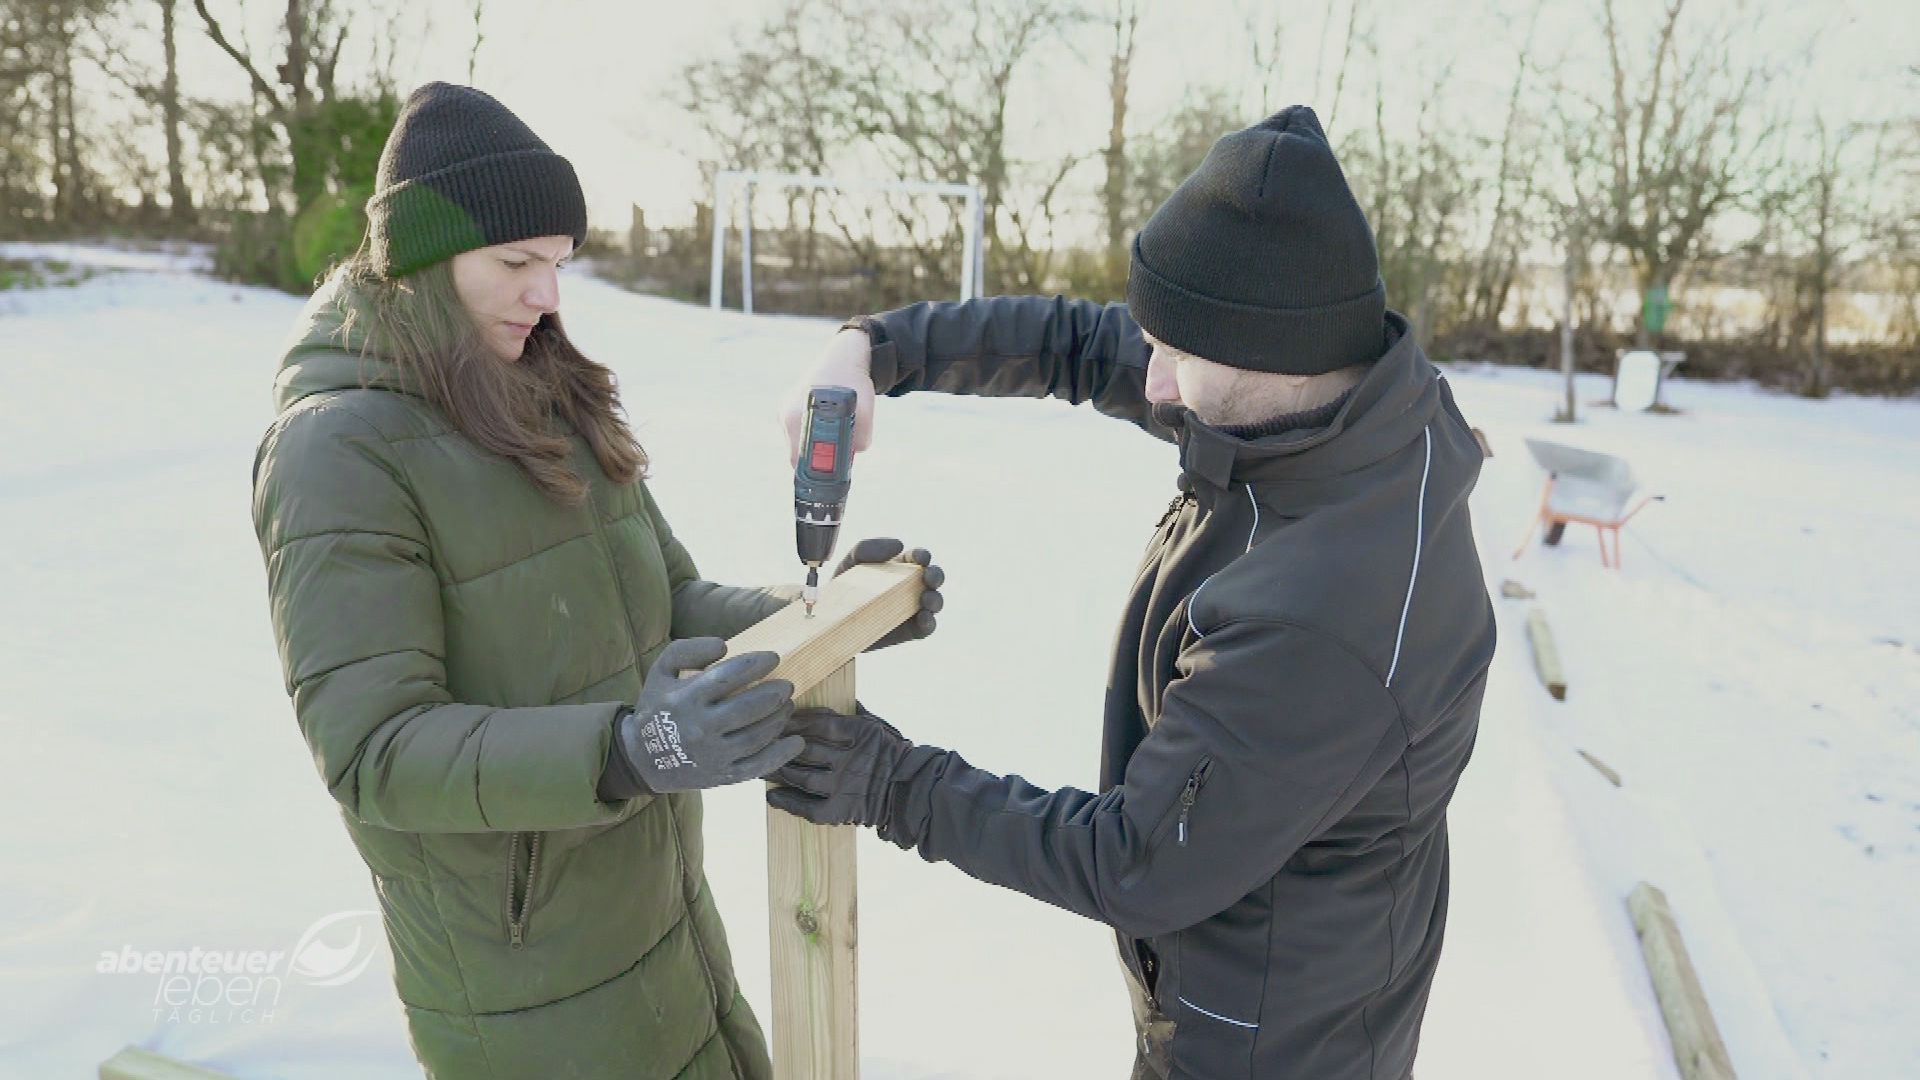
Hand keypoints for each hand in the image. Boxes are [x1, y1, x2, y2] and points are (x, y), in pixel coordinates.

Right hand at [598, 638, 801, 799]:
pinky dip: (780, 755)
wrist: (643, 758)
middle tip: (787, 685)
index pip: (728, 676)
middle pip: (748, 708)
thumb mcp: (661, 672)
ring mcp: (713, 755)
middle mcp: (700, 728)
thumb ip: (688, 651)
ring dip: (778, 719)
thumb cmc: (659, 707)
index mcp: (686, 699)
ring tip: (787, 705)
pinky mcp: (722, 776)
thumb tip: (723, 645)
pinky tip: (796, 741)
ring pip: (756, 736)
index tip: (774, 658)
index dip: (756, 664)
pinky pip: (756, 767)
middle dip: (775, 694)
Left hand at [766, 705, 911, 826]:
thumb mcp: (880, 727)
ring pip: (801, 776)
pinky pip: (808, 808)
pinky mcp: (841, 810)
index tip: (776, 717)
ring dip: (777, 771)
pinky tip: (772, 797)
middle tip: (756, 739)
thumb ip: (857, 714)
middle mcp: (849, 759)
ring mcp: (843, 786)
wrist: (912, 791)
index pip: (819, 722)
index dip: (794, 720)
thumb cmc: (895, 755)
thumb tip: (842, 699)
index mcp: (860, 733)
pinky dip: (788, 803)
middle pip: (804, 749)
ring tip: (758, 766)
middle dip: (777, 744)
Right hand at [781, 327, 876, 465]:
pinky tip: (826, 419)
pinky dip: (811, 430)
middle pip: (796, 452)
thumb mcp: (865, 414)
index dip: (814, 469)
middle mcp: (785, 413)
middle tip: (837, 451)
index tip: (830, 469)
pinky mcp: (787, 404)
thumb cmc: (853, 383)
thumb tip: (853, 454)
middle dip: (816, 456)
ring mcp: (784, 408)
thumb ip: (861, 440)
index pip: (797, 460)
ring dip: (814, 443)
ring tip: (834, 429)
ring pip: (797, 441)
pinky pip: (798, 428)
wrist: (844, 355)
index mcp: (796, 417)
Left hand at [836, 538, 943, 649]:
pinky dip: (929, 623)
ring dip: (935, 599)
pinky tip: (923, 618)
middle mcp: (912, 586)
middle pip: (934, 577)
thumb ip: (868, 547)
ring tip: (925, 599)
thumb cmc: (846, 585)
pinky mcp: (911, 630)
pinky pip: (927, 627)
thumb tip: (899, 545)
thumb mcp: (850, 562)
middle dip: (936, 576)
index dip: (923, 555)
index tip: (921, 558)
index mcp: (901, 566)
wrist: (835, 618)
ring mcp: (914, 608)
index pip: (918, 557)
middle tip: (928, 578)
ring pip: (935, 602)